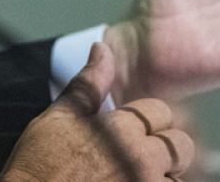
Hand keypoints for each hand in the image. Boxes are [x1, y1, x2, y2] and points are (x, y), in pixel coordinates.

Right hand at [1, 43, 193, 181]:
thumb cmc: (38, 168)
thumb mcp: (59, 117)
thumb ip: (89, 83)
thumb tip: (102, 50)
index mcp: (122, 129)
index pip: (161, 112)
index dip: (147, 119)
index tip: (133, 130)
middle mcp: (139, 160)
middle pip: (180, 145)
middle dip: (165, 147)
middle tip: (140, 156)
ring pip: (177, 177)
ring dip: (163, 175)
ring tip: (133, 176)